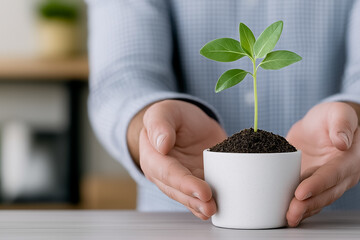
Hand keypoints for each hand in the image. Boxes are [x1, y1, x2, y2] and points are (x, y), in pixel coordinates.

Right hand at [139, 100, 226, 219]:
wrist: (188, 123)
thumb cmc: (173, 118)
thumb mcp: (164, 111)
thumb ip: (159, 124)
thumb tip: (162, 144)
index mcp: (152, 156)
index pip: (167, 172)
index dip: (183, 182)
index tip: (202, 189)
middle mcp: (164, 174)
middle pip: (176, 190)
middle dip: (192, 199)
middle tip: (209, 204)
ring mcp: (180, 181)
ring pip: (187, 197)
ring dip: (199, 206)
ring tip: (212, 209)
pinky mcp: (195, 183)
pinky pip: (198, 197)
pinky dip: (205, 205)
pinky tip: (214, 210)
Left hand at [286, 102, 359, 226]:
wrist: (321, 125)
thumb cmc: (331, 118)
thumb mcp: (338, 112)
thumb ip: (341, 124)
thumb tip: (342, 141)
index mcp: (348, 159)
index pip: (333, 175)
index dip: (318, 185)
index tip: (301, 192)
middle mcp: (339, 175)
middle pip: (325, 194)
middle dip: (308, 205)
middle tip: (291, 211)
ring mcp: (324, 182)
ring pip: (316, 201)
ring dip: (301, 210)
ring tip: (287, 217)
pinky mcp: (310, 183)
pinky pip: (305, 199)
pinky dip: (295, 206)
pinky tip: (283, 213)